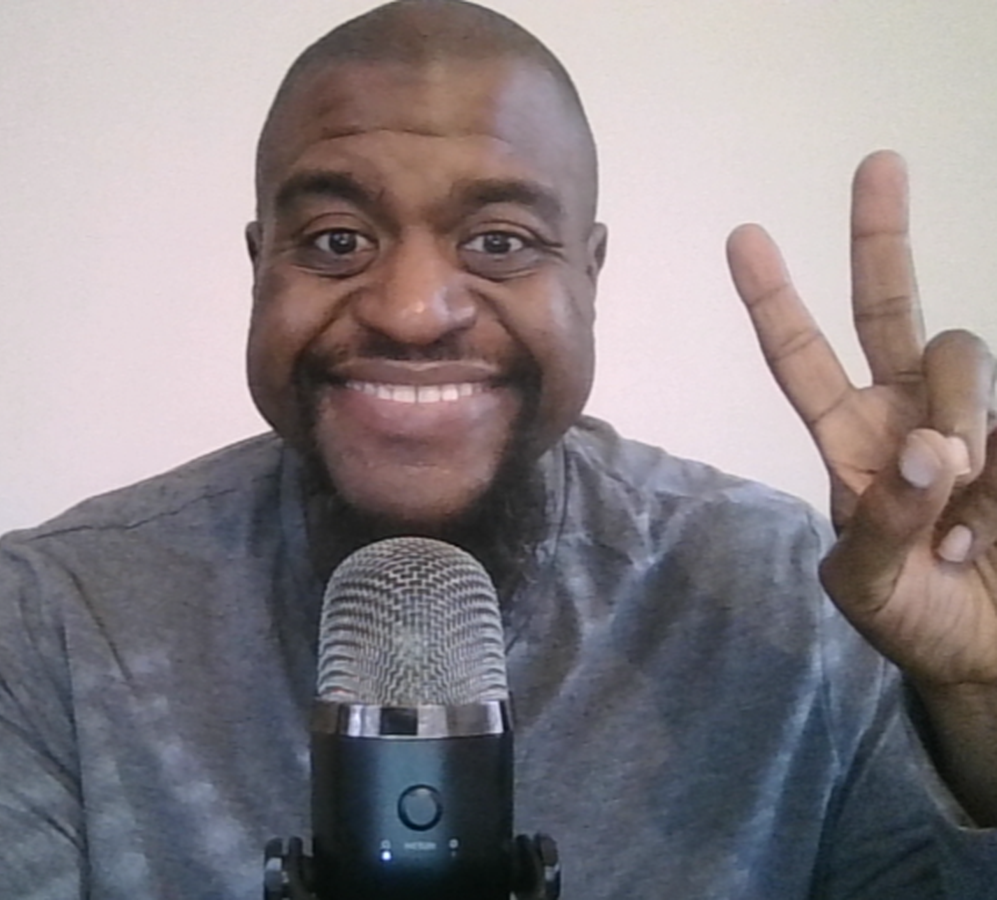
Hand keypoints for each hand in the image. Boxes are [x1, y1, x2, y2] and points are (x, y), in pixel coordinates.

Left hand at [725, 150, 996, 689]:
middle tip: (877, 162)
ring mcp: (970, 416)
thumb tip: (928, 449)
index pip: (801, 359)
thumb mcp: (870, 585)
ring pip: (963, 354)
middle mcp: (905, 411)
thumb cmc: (913, 619)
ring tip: (966, 506)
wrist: (988, 655)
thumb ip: (885, 523)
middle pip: (889, 307)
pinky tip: (989, 517)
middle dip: (879, 236)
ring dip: (963, 416)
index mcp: (849, 440)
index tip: (744, 235)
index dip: (775, 300)